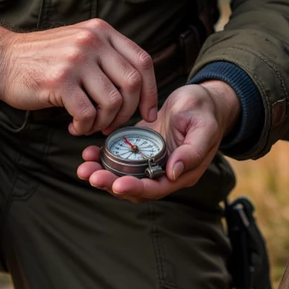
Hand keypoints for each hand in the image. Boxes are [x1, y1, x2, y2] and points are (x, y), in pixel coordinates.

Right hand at [0, 17, 156, 135]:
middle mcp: (92, 41)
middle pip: (132, 84)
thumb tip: (137, 88)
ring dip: (104, 122)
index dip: (151, 91)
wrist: (0, 59)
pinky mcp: (60, 81)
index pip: (142, 61)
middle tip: (112, 125)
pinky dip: (85, 127)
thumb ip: (106, 56)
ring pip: (112, 102)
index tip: (148, 113)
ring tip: (88, 125)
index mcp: (101, 31)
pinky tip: (73, 126)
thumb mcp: (78, 43)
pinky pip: (87, 114)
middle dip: (127, 112)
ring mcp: (76, 60)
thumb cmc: (41, 59)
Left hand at [76, 80, 240, 200]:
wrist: (200, 100)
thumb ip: (192, 151)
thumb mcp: (203, 126)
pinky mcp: (140, 150)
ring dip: (103, 174)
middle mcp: (164, 173)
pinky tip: (89, 152)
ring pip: (124, 176)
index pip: (156, 188)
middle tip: (89, 175)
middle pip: (134, 187)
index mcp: (182, 173)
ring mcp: (150, 162)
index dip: (136, 188)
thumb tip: (174, 172)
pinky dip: (103, 159)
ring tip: (84, 168)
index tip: (117, 184)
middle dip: (110, 183)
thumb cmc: (205, 111)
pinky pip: (120, 160)